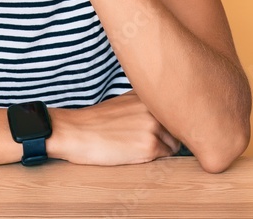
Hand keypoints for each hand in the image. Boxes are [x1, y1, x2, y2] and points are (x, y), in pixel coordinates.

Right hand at [46, 91, 180, 165]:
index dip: (167, 122)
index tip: (157, 128)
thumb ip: (146, 106)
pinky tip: (133, 152)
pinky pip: (164, 157)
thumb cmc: (96, 121)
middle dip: (167, 136)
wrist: (75, 132)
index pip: (174, 110)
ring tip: (136, 146)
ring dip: (161, 149)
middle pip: (177, 128)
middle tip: (144, 140)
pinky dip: (153, 158)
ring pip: (174, 144)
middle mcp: (154, 107)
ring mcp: (153, 126)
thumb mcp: (124, 103)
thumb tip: (169, 117)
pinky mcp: (149, 146)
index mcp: (148, 94)